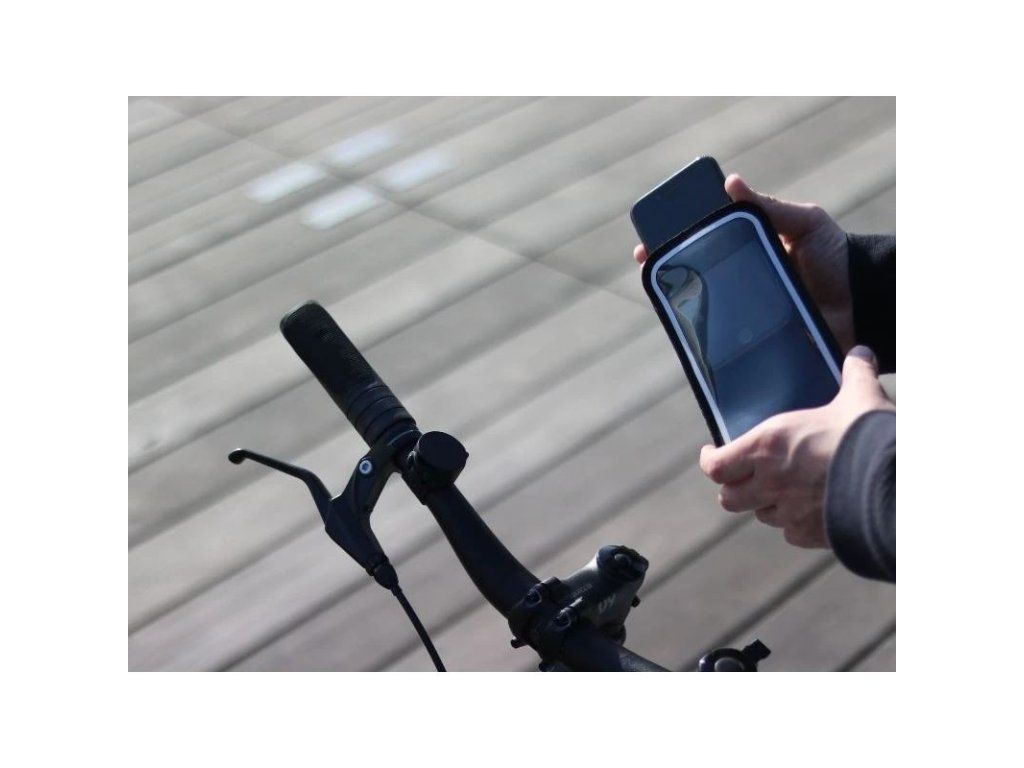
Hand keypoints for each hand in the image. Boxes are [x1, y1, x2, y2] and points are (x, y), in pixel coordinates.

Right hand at [633, 174, 855, 351]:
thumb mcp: (806, 224)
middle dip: (669, 274)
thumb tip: (732, 183)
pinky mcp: (759, 340)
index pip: (705, 245)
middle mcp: (744, 283)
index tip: (650, 244)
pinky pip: (729, 343)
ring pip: (707, 312)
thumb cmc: (837, 257)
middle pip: (698, 279)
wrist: (864, 302)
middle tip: (650, 267)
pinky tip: (690, 336)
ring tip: (665, 299)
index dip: (675, 243)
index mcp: (750, 251)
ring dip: (684, 308)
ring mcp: (749, 312)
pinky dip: (709, 342)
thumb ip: (771, 207)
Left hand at [698, 347, 893, 548]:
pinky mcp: (812, 534)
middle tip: (742, 478)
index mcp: (767, 446)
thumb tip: (861, 352)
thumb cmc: (868, 435)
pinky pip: (792, 534)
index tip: (712, 452)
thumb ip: (855, 374)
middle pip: (729, 498)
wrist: (896, 484)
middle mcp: (770, 482)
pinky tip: (808, 512)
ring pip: (762, 515)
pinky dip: (796, 524)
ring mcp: (789, 512)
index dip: (710, 461)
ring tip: (780, 492)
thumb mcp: (860, 397)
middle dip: (733, 488)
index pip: (716, 466)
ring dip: (766, 504)